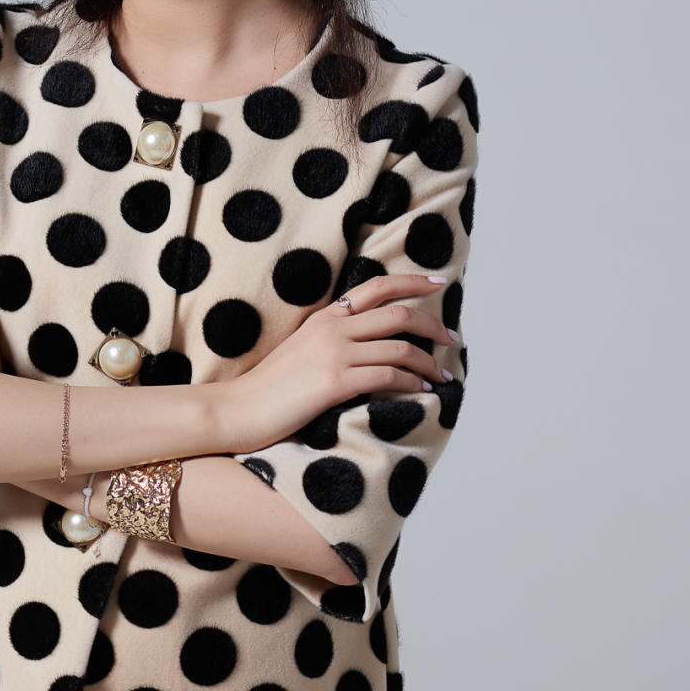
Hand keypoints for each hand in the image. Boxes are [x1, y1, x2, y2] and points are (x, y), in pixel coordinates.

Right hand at [207, 273, 461, 453]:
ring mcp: (334, 353)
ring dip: (429, 362)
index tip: (438, 281)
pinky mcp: (336, 382)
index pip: (377, 287)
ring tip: (443, 375)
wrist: (238, 409)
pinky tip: (422, 391)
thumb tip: (368, 342)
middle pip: (398, 314)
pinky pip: (389, 377)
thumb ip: (332, 338)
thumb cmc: (269, 388)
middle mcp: (333, 328)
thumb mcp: (301, 349)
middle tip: (452, 338)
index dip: (412, 282)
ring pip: (400, 348)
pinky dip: (413, 382)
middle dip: (432, 325)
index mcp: (325, 316)